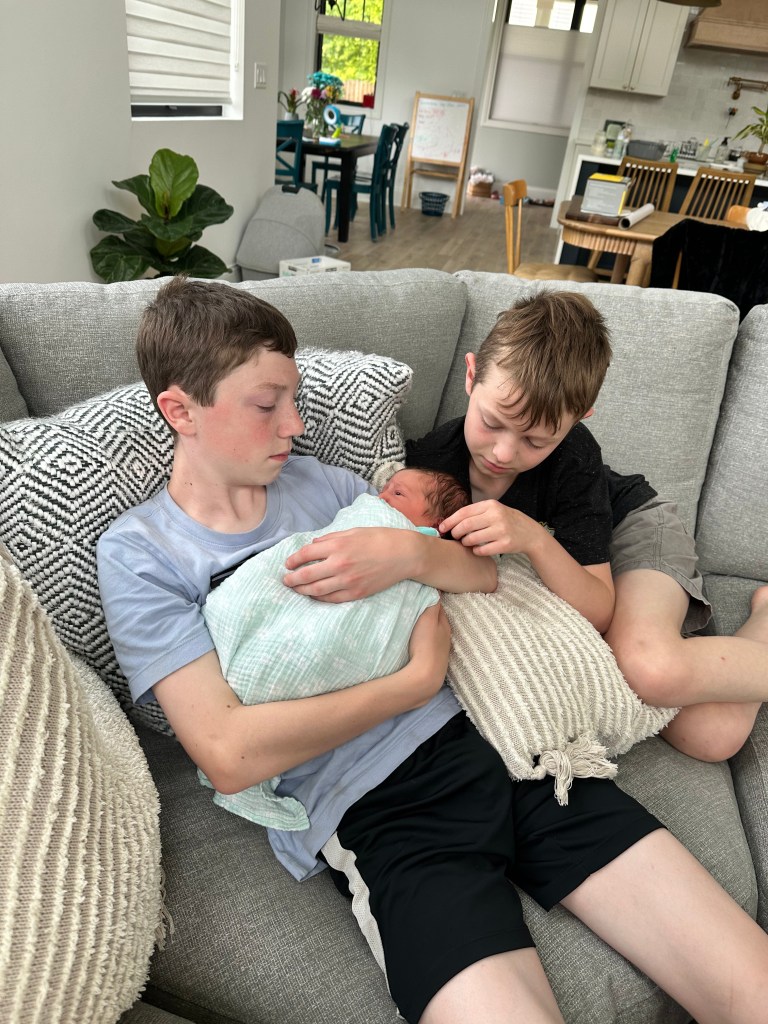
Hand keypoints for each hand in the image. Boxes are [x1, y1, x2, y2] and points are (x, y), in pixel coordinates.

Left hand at [283, 527, 416, 601]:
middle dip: (292, 579)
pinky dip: (319, 598)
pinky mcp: (356, 593)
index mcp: (338, 545)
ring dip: (302, 590)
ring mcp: (348, 581)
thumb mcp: (353, 532)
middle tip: (286, 580)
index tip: (288, 563)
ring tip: (295, 589)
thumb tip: (313, 544)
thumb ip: (330, 538)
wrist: (404, 554)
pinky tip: (314, 595)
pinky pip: (332, 598)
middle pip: (307, 575)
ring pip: (316, 590)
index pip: (306, 554)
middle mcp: (340, 564)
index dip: (293, 560)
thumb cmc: (379, 538)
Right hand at [406, 602, 450, 700]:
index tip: (422, 593)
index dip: (431, 599)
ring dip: (429, 628)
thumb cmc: (425, 644)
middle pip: (438, 620)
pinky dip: (426, 640)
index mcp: (445, 624)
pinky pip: (431, 646)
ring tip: (417, 623)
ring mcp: (442, 650)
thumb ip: (432, 603)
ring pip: (435, 634)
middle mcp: (446, 636)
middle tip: (418, 606)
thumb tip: (437, 589)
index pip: (439, 606)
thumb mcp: (428, 618)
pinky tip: (419, 642)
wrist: (425, 675)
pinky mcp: (436, 662)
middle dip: (431, 613)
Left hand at [440, 500, 545, 557]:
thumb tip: (450, 522)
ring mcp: (501, 530)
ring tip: (466, 542)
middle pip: (465, 526)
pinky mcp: (505, 544)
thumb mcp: (494, 510)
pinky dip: (476, 551)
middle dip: (455, 532)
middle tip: (454, 536)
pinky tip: (477, 549)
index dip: (450, 521)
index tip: (442, 527)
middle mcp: (496, 516)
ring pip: (472, 539)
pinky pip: (481, 550)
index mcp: (491, 505)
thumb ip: (475, 513)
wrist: (530, 533)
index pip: (464, 512)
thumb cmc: (506, 521)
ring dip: (465, 542)